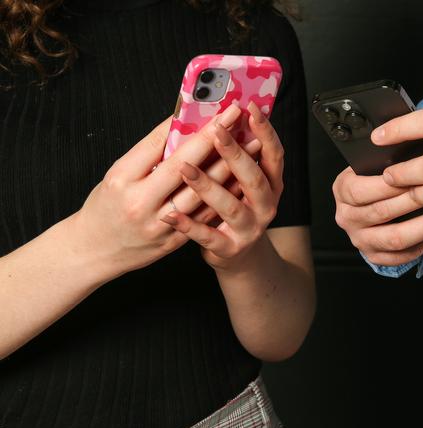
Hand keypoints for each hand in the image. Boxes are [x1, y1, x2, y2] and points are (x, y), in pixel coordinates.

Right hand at [71, 104, 249, 276]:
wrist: (96, 250)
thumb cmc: (107, 204)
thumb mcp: (119, 173)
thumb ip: (150, 153)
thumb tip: (183, 123)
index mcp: (123, 179)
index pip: (159, 144)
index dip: (190, 124)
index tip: (214, 106)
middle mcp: (141, 203)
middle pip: (184, 166)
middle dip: (214, 139)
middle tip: (237, 117)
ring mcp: (159, 225)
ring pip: (201, 193)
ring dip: (229, 166)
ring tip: (251, 144)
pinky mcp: (174, 242)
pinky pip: (204, 215)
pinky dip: (224, 195)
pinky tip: (243, 178)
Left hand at [161, 103, 283, 270]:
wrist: (237, 254)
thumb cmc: (233, 208)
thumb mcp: (240, 181)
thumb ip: (232, 156)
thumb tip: (211, 117)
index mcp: (270, 183)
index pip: (273, 153)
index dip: (264, 131)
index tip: (249, 108)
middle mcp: (266, 205)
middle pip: (254, 178)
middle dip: (235, 153)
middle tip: (216, 131)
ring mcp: (249, 228)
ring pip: (230, 206)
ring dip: (208, 186)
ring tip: (185, 169)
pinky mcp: (230, 248)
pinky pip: (208, 236)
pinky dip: (189, 226)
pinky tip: (171, 214)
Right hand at [332, 167, 422, 265]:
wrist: (371, 199)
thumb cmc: (378, 177)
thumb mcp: (375, 162)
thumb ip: (390, 159)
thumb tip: (419, 157)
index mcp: (342, 190)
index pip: (360, 190)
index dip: (388, 184)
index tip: (417, 175)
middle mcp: (347, 217)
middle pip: (381, 213)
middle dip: (415, 202)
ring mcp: (360, 239)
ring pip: (394, 238)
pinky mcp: (374, 255)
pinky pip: (401, 256)